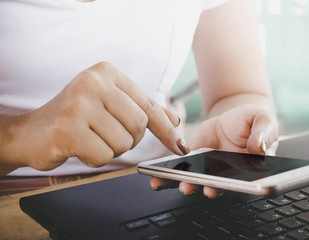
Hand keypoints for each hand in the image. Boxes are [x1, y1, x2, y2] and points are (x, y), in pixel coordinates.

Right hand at [1, 62, 188, 172]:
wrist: (31, 132)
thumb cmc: (74, 117)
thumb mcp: (109, 104)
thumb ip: (141, 109)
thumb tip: (174, 119)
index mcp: (106, 72)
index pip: (148, 105)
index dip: (166, 128)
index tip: (179, 145)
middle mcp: (93, 82)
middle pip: (139, 125)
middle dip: (128, 139)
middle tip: (107, 135)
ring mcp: (79, 104)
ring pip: (123, 143)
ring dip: (111, 149)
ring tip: (90, 138)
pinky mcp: (68, 129)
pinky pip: (104, 156)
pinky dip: (95, 159)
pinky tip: (79, 147)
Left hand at [150, 104, 278, 197]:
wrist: (231, 118)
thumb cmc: (251, 122)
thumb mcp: (262, 121)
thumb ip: (264, 134)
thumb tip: (260, 148)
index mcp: (251, 169)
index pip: (243, 182)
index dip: (231, 187)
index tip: (217, 187)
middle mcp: (230, 175)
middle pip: (219, 185)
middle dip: (208, 188)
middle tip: (199, 188)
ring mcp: (211, 171)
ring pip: (199, 182)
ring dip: (189, 185)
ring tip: (182, 185)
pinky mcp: (195, 164)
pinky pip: (183, 172)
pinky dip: (170, 177)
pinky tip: (159, 178)